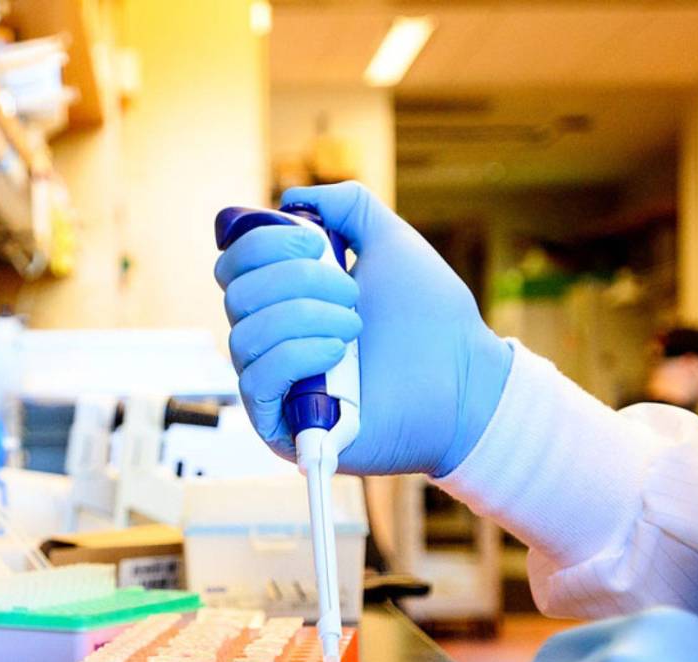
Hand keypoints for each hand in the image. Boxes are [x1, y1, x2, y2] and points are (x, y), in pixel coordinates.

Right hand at [213, 182, 512, 476]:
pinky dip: (295, 355)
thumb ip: (347, 206)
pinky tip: (337, 353)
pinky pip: (255, 381)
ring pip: (242, 336)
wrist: (463, 379)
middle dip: (295, 281)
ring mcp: (276, 385)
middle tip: (352, 293)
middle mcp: (273, 340)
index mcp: (288, 299)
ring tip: (355, 326)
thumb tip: (291, 199)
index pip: (234, 265)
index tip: (314, 243)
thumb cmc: (432, 318)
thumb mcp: (391, 241)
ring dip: (303, 318)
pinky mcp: (282, 426)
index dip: (264, 244)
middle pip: (235, 294)